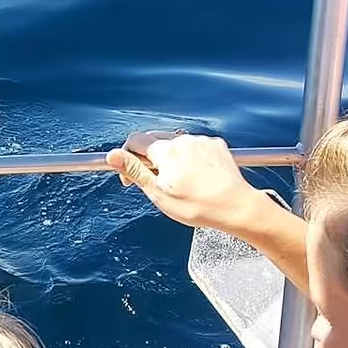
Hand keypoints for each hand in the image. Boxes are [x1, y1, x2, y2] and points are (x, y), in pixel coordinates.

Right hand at [107, 131, 271, 234]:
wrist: (236, 207)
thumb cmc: (197, 206)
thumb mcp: (158, 193)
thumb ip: (134, 171)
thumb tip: (112, 155)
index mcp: (165, 151)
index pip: (135, 142)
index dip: (127, 159)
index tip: (129, 178)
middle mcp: (183, 140)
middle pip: (155, 141)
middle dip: (149, 159)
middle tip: (156, 183)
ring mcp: (201, 141)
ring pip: (175, 144)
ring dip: (170, 158)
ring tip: (180, 183)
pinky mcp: (216, 145)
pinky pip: (195, 146)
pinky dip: (190, 158)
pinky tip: (196, 177)